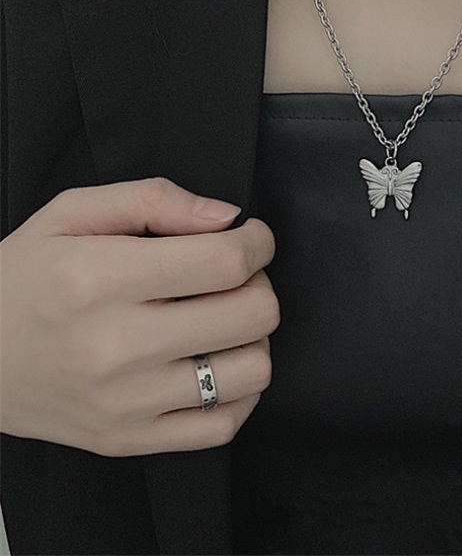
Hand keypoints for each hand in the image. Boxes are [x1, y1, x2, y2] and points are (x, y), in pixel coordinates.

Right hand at [0, 177, 277, 456]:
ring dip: (254, 337)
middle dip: (259, 283)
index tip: (251, 237)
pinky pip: (223, 425)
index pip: (226, 262)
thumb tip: (226, 216)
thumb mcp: (71, 215)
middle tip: (234, 276)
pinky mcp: (128, 439)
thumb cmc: (21, 280)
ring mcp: (125, 403)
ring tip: (224, 320)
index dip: (258, 242)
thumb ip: (153, 200)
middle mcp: (116, 346)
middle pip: (252, 314)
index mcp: (102, 279)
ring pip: (251, 370)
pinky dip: (239, 391)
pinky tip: (216, 362)